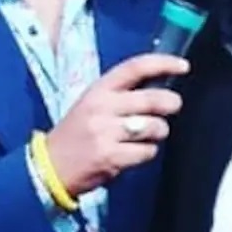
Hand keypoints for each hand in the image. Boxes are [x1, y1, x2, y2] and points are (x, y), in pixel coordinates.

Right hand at [44, 53, 189, 196]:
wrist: (49, 167)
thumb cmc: (76, 133)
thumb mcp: (92, 104)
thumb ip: (122, 95)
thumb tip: (160, 88)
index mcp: (98, 90)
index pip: (135, 67)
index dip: (163, 64)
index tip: (183, 66)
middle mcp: (102, 107)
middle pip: (152, 99)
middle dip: (171, 103)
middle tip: (173, 106)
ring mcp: (106, 132)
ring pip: (154, 127)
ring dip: (158, 132)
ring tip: (148, 135)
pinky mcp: (110, 157)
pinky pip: (147, 151)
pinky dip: (147, 153)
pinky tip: (135, 154)